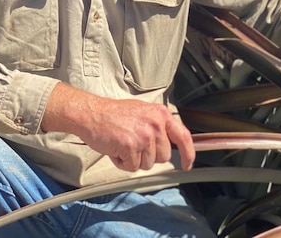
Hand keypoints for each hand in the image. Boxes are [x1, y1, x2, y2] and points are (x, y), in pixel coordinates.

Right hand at [42, 83, 194, 171]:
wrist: (92, 114)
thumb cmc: (114, 114)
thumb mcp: (143, 112)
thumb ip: (158, 126)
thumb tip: (169, 144)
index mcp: (160, 114)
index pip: (183, 136)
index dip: (188, 153)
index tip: (187, 165)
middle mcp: (155, 124)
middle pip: (163, 157)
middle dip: (148, 156)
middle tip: (132, 143)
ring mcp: (144, 135)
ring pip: (147, 164)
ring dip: (134, 159)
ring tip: (122, 143)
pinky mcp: (131, 146)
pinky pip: (132, 167)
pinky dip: (122, 162)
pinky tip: (115, 148)